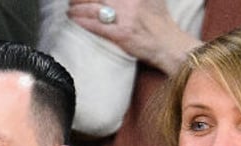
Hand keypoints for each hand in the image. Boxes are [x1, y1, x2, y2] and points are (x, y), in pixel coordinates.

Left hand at [66, 0, 200, 74]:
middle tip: (72, 0)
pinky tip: (74, 19)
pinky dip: (82, 21)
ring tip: (70, 9)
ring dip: (77, 8)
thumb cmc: (161, 22)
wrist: (170, 46)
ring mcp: (125, 18)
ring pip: (93, 8)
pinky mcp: (122, 35)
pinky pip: (97, 26)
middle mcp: (129, 2)